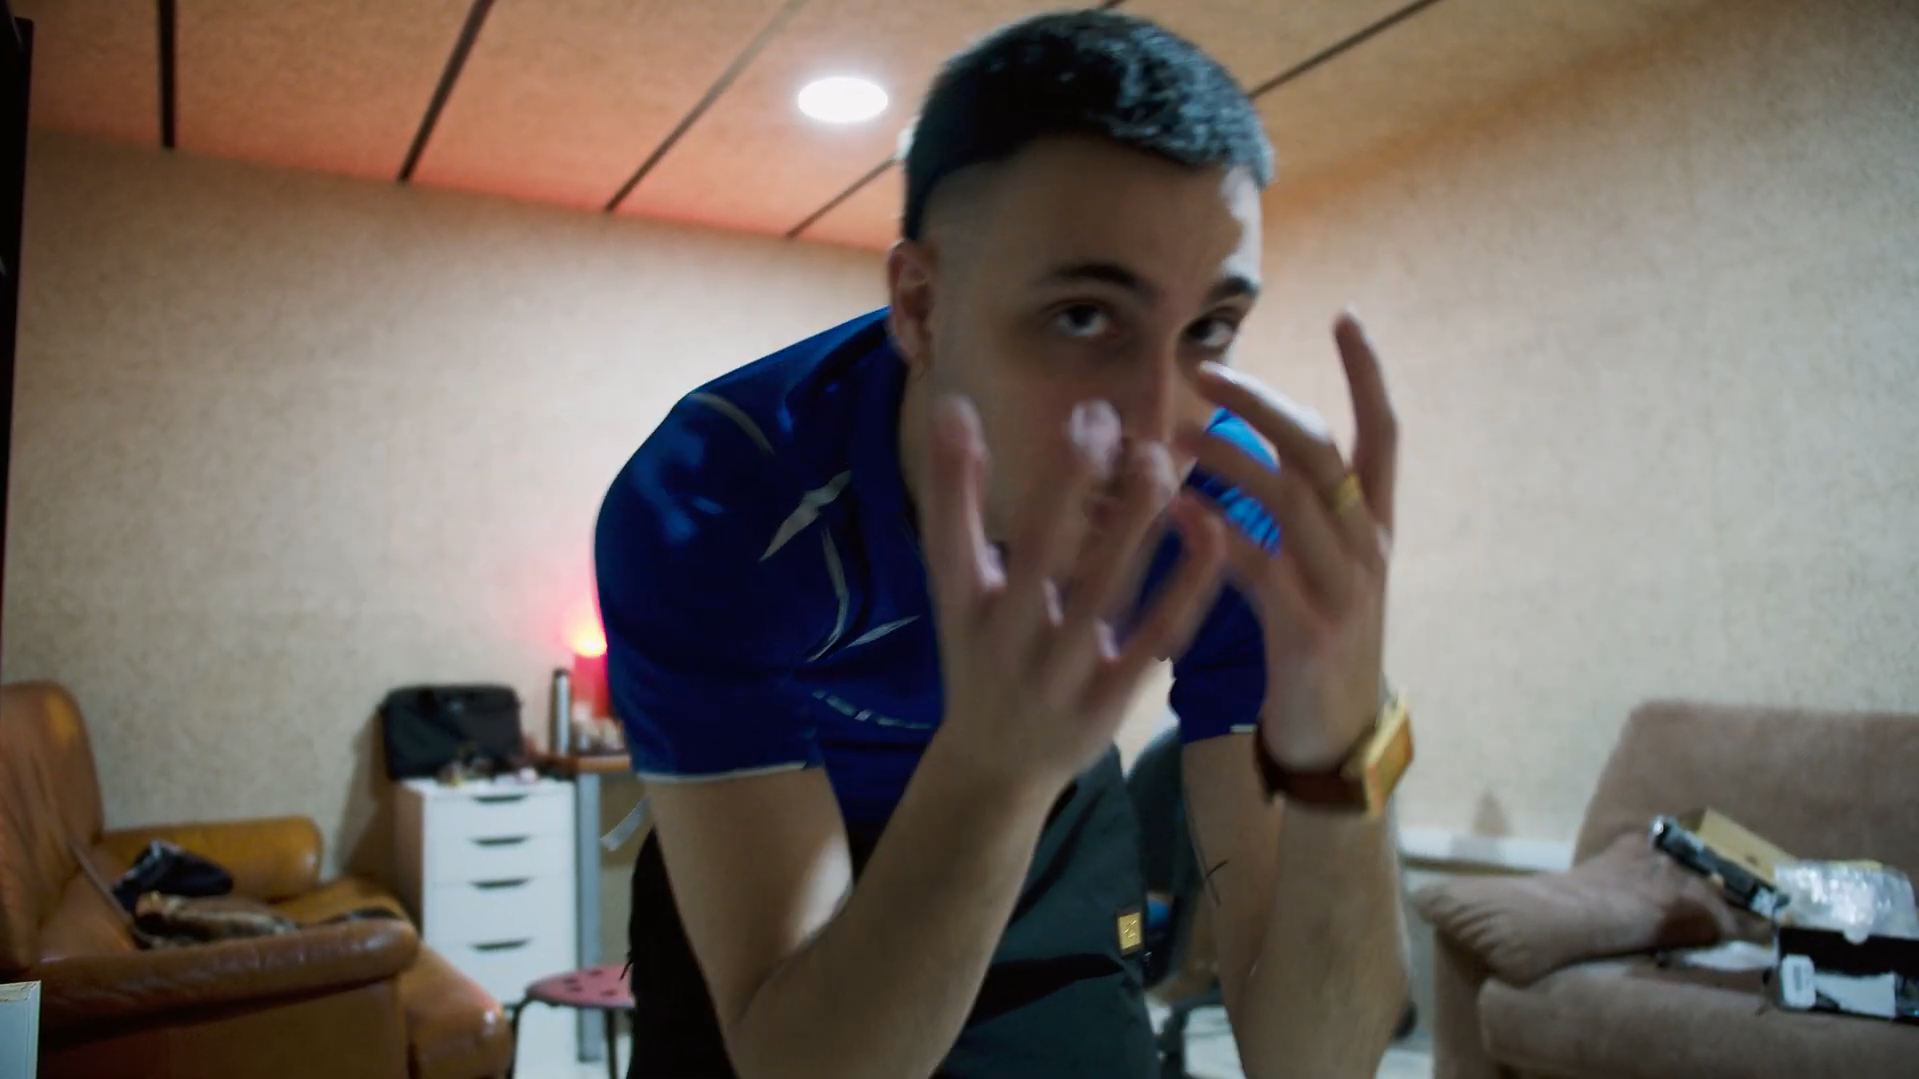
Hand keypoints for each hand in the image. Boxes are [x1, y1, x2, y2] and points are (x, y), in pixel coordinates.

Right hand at [921, 397, 1226, 794]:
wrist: (997, 769)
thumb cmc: (980, 656)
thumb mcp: (957, 588)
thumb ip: (958, 502)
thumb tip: (954, 408)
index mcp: (963, 608)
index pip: (951, 533)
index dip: (957, 473)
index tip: (967, 407)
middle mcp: (1006, 641)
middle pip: (1038, 555)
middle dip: (1068, 484)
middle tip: (1102, 417)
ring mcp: (1059, 675)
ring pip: (1102, 590)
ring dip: (1132, 523)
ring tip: (1157, 458)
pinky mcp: (1110, 702)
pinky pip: (1155, 637)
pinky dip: (1184, 584)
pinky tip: (1211, 532)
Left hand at [1178, 312, 1398, 769]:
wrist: (1333, 736)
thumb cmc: (1316, 643)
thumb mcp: (1320, 569)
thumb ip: (1295, 513)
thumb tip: (1237, 449)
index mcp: (1374, 527)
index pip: (1384, 432)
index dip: (1369, 373)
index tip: (1346, 316)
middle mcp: (1368, 548)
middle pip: (1322, 451)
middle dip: (1263, 404)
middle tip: (1205, 373)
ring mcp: (1344, 589)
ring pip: (1291, 498)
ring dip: (1228, 457)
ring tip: (1174, 434)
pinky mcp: (1308, 630)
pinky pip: (1259, 565)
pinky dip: (1216, 530)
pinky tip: (1176, 506)